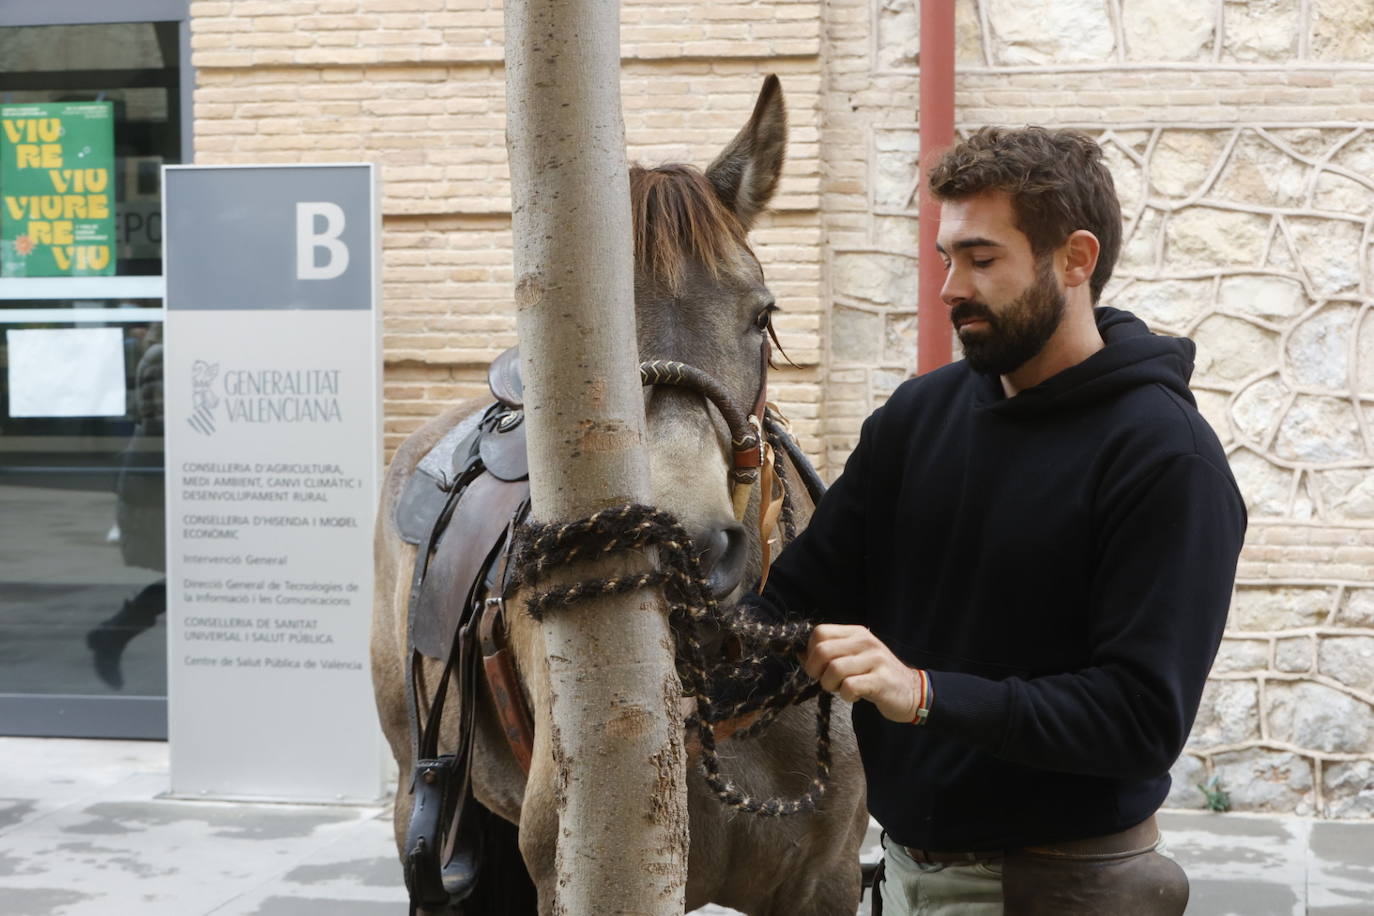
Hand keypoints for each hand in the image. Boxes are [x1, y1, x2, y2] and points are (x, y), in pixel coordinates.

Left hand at [802, 624, 918, 722]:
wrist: (912, 691)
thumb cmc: (876, 675)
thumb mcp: (854, 657)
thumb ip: (830, 654)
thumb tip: (799, 654)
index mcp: (856, 633)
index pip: (819, 632)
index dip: (811, 652)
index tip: (818, 667)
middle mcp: (865, 641)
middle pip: (822, 650)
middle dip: (816, 671)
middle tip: (826, 682)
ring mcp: (875, 660)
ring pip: (834, 669)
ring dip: (830, 685)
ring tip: (841, 689)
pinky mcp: (881, 680)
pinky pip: (850, 686)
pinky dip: (846, 696)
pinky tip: (855, 696)